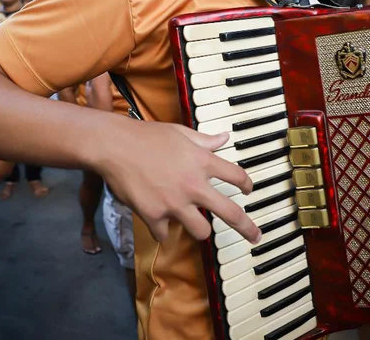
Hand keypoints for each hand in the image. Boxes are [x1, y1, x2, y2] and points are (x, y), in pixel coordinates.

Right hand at [101, 121, 260, 244]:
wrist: (113, 146)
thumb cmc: (146, 136)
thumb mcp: (180, 133)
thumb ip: (205, 140)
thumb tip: (225, 137)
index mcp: (202, 162)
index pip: (237, 176)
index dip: (247, 185)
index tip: (248, 191)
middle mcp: (193, 185)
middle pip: (231, 213)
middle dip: (247, 228)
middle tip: (256, 237)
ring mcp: (174, 203)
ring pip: (201, 232)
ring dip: (198, 229)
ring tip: (192, 224)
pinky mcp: (154, 215)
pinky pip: (165, 234)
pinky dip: (162, 230)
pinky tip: (158, 222)